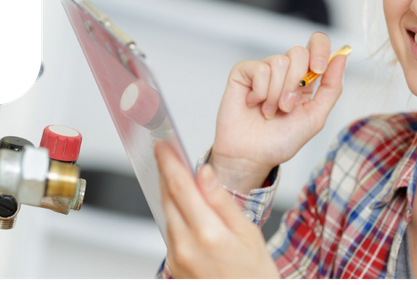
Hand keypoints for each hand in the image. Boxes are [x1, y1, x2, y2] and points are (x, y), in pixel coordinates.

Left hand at [155, 140, 279, 279]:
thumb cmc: (254, 273)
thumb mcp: (247, 232)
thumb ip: (221, 200)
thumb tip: (204, 173)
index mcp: (207, 234)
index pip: (180, 187)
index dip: (169, 162)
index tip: (162, 145)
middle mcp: (186, 246)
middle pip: (168, 198)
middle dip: (165, 172)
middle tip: (164, 151)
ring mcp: (176, 258)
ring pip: (167, 214)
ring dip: (169, 192)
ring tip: (175, 173)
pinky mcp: (173, 266)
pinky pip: (170, 231)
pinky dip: (174, 213)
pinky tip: (182, 205)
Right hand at [211, 32, 347, 191]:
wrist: (252, 156)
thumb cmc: (282, 139)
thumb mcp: (315, 116)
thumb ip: (332, 87)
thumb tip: (342, 56)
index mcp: (305, 77)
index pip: (317, 44)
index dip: (320, 49)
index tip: (318, 69)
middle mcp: (285, 70)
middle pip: (299, 52)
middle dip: (295, 84)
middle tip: (287, 107)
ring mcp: (264, 69)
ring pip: (279, 61)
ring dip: (276, 94)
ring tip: (269, 111)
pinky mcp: (243, 72)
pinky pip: (259, 69)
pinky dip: (260, 92)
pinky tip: (253, 104)